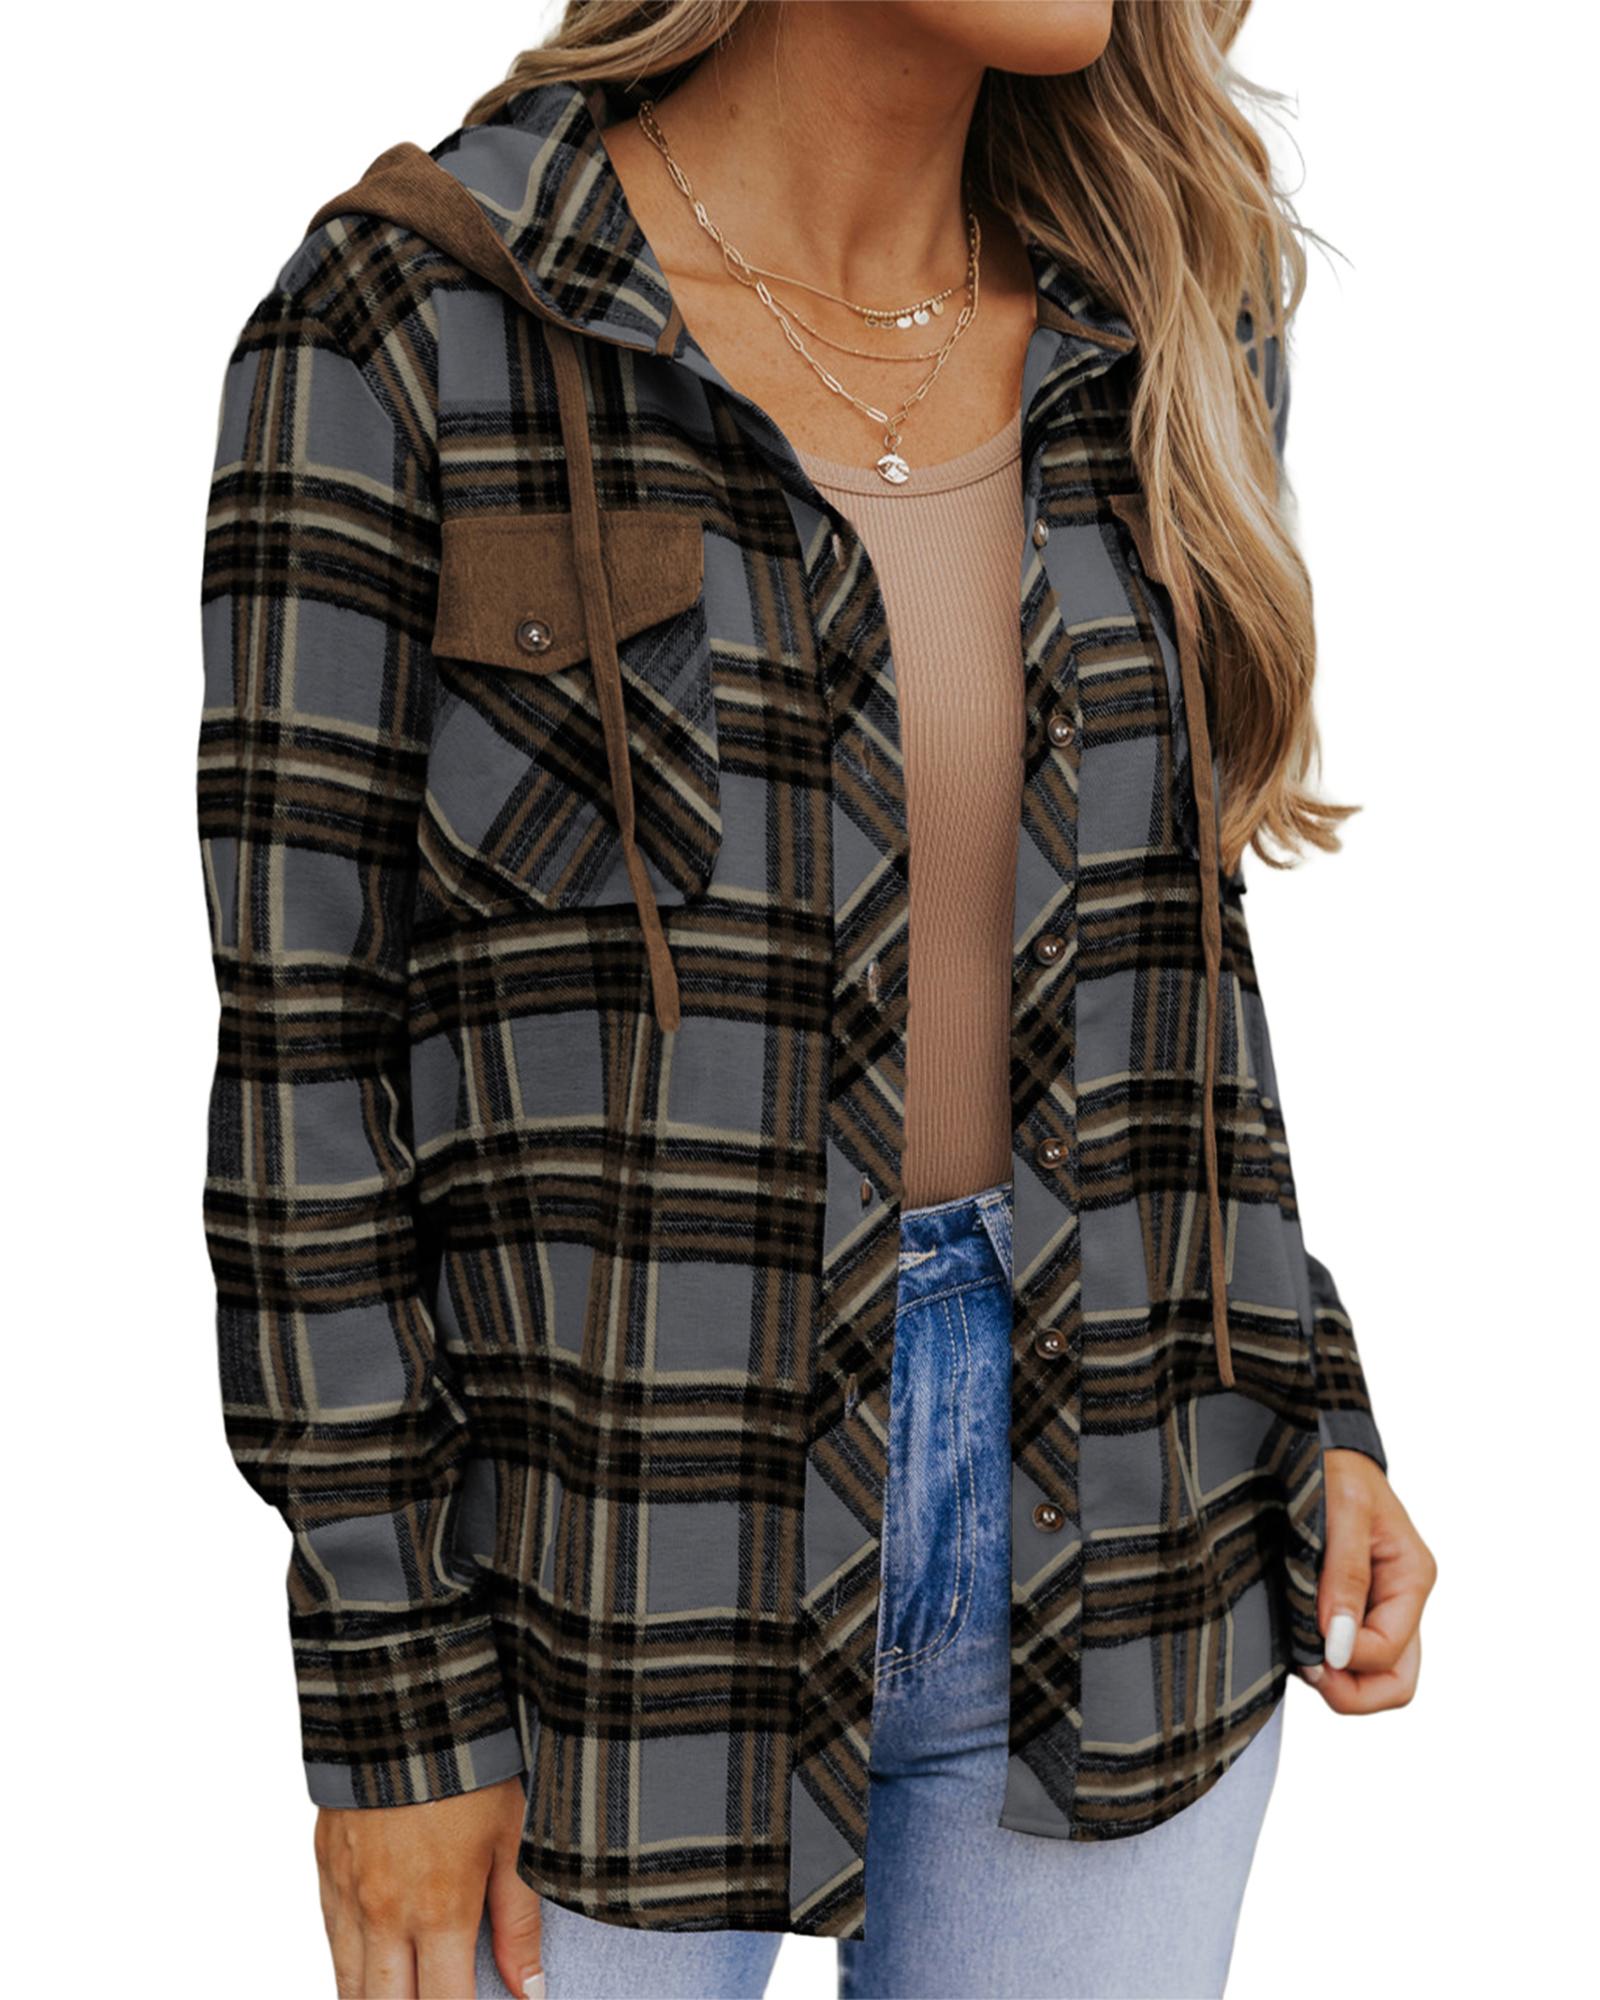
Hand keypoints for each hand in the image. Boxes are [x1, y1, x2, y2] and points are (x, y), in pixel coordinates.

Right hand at [314, 1774, 541, 1997]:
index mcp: (441, 1910)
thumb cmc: (472, 1767)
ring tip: (407, 1994)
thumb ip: (518, 1922)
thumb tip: (529, 1991)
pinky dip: (350, 1972)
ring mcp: (349, 1895)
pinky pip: (332, 1944)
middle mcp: (387, 1914)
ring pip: (350, 1987)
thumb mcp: (513, 1839)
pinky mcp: (326, 1871)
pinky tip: (372, 1976)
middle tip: (438, 1999)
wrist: (404, 1705)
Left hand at [1302, 1447, 1435, 1712]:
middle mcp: (1400, 1600)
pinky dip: (1320, 1657)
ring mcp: (1377, 1607)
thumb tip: (1338, 1644)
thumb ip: (1344, 1577)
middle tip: (1304, 1667)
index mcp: (1411, 1577)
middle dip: (1352, 1692)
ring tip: (1292, 1644)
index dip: (1347, 1660)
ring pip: (1371, 1676)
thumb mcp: (1341, 1510)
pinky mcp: (1349, 1607)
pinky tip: (1291, 1630)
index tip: (1305, 1645)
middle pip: (1396, 1682)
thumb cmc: (1333, 1466)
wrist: (1314, 1443)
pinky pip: (1345, 1655)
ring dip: (1333, 1676)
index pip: (1389, 1652)